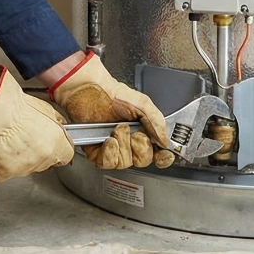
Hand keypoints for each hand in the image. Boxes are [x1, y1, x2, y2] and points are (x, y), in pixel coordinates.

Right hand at [0, 66, 72, 180]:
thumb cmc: (15, 107)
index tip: (52, 145)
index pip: (66, 155)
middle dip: (38, 153)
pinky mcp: (6, 172)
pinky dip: (1, 165)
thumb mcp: (46, 108)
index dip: (58, 149)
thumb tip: (59, 125)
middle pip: (46, 162)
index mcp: (57, 143)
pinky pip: (5, 172)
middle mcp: (44, 158)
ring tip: (10, 142)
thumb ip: (56, 122)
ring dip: (20, 158)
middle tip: (26, 138)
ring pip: (26, 167)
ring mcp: (25, 167)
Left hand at [50, 53, 173, 169]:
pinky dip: (109, 154)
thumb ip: (157, 122)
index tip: (163, 155)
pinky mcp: (96, 151)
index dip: (162, 157)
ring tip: (117, 130)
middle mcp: (129, 141)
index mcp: (143, 130)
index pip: (157, 152)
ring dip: (122, 146)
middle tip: (134, 133)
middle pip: (142, 160)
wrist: (88, 90)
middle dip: (139, 147)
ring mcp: (113, 148)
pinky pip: (107, 163)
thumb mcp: (142, 103)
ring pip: (125, 163)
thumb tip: (165, 141)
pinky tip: (109, 141)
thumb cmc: (112, 92)